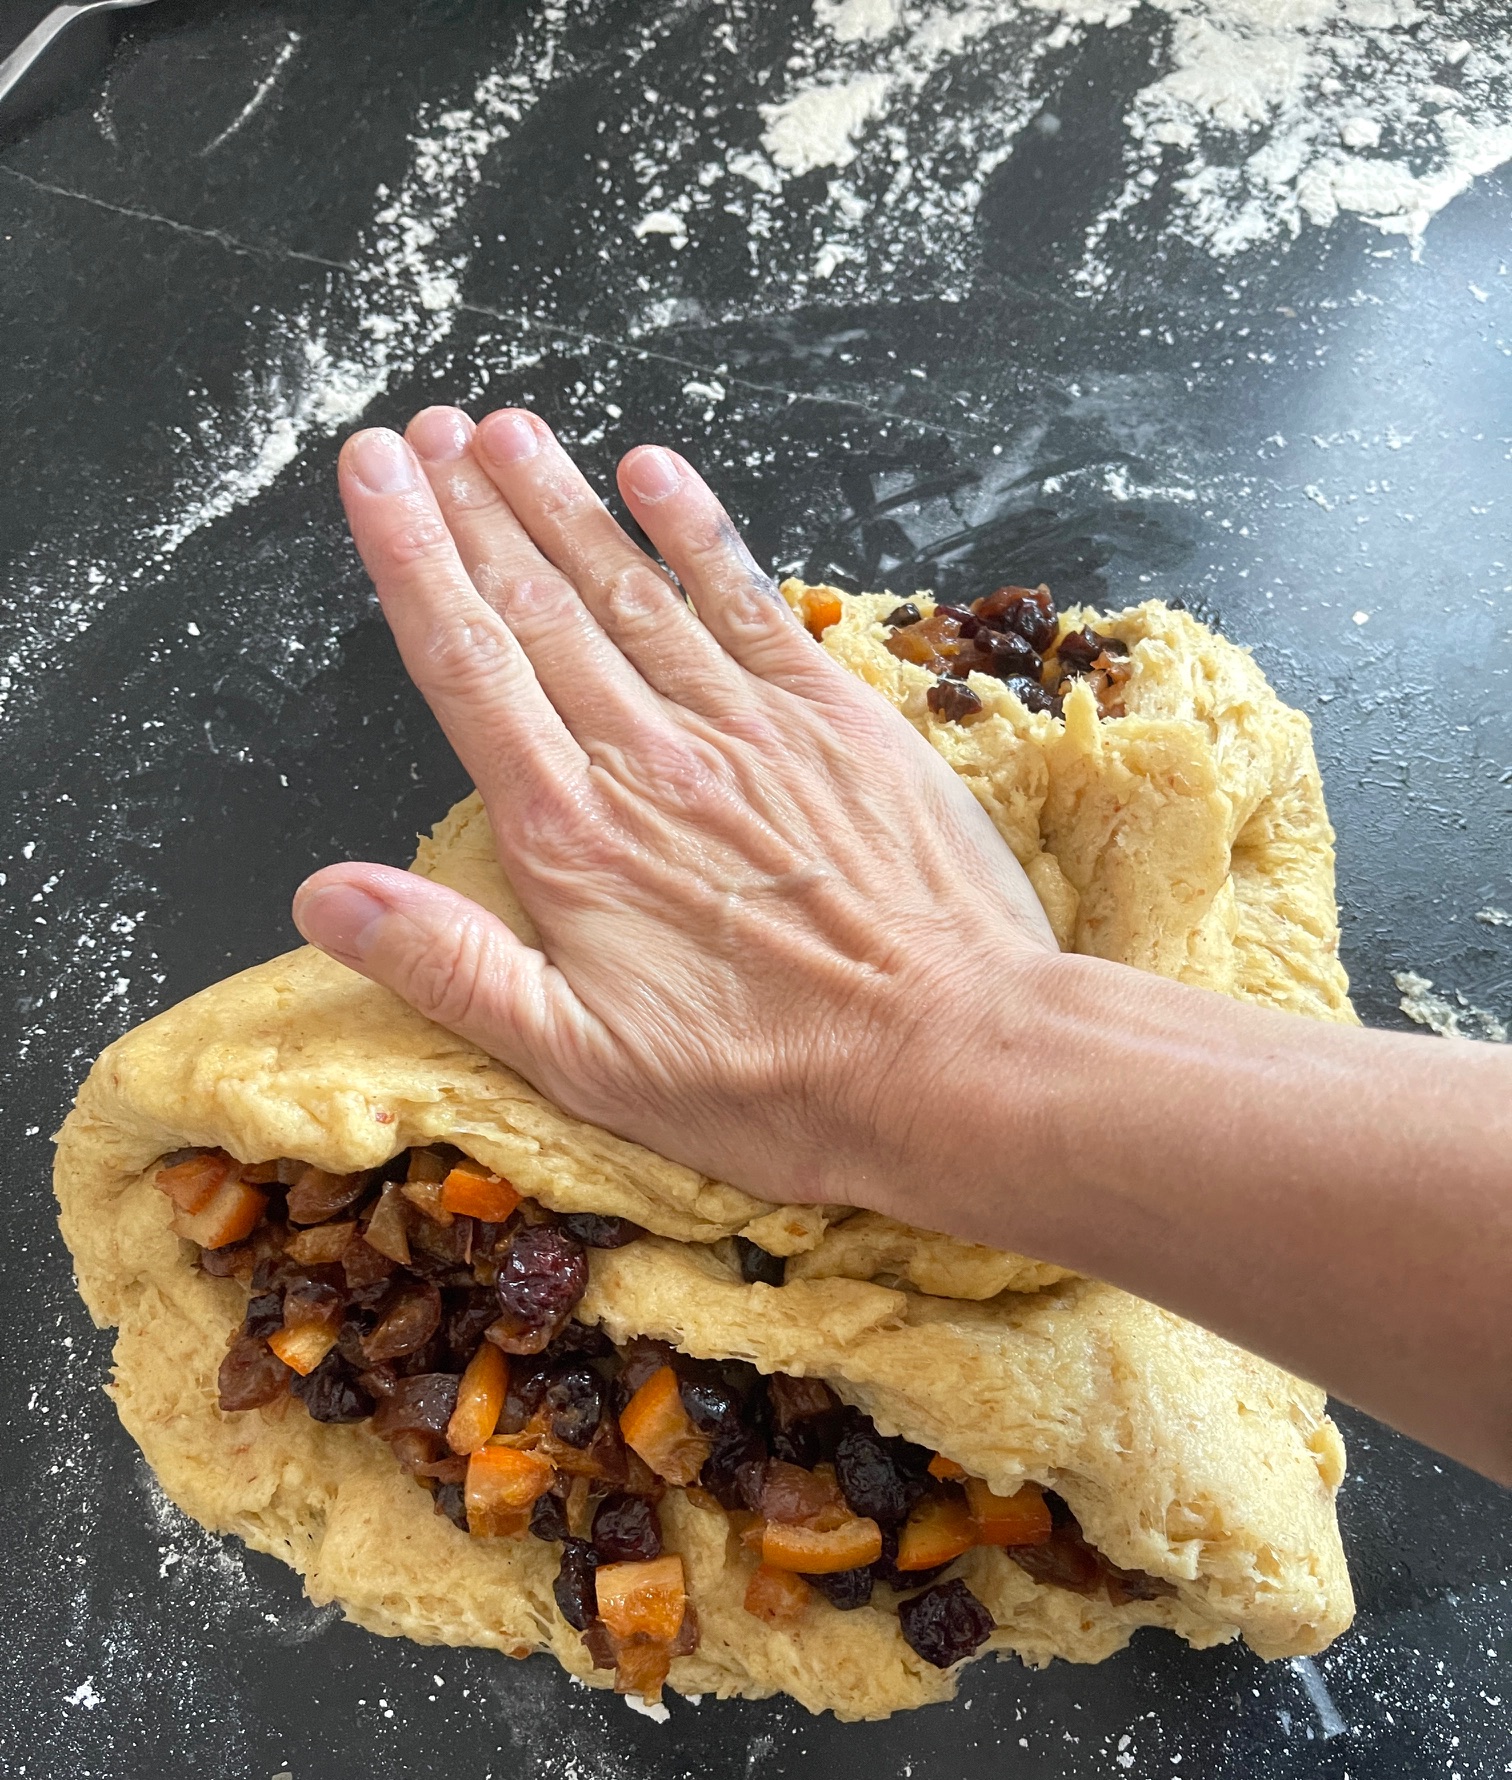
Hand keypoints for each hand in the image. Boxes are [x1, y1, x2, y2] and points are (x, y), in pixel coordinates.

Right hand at [293, 407, 1058, 1211]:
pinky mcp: (835, 720)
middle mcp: (648, 758)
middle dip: (470, 509)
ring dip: (562, 503)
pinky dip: (698, 531)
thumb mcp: (583, 1066)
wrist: (953, 1061)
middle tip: (422, 431)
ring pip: (630, 589)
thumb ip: (451, 969)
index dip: (411, 560)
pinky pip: (750, 601)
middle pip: (538, 606)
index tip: (375, 476)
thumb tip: (324, 896)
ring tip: (506, 431)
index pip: (467, 666)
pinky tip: (654, 472)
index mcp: (572, 837)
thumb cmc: (770, 1083)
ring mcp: (747, 727)